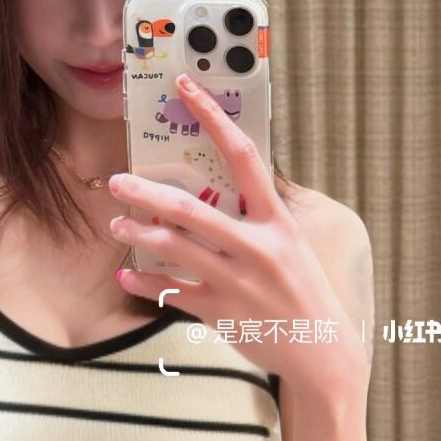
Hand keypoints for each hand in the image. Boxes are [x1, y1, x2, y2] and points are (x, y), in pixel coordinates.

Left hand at [109, 71, 365, 398]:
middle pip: (190, 209)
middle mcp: (256, 246)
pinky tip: (127, 274)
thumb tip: (226, 186)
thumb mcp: (293, 244)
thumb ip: (261, 216)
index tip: (187, 88)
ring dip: (137, 234)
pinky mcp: (220, 312)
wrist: (323, 352)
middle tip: (118, 182)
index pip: (243, 156)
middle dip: (145, 193)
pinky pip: (170, 291)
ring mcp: (236, 281)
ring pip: (172, 248)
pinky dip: (144, 282)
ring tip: (117, 225)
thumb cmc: (304, 292)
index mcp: (278, 220)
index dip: (213, 117)